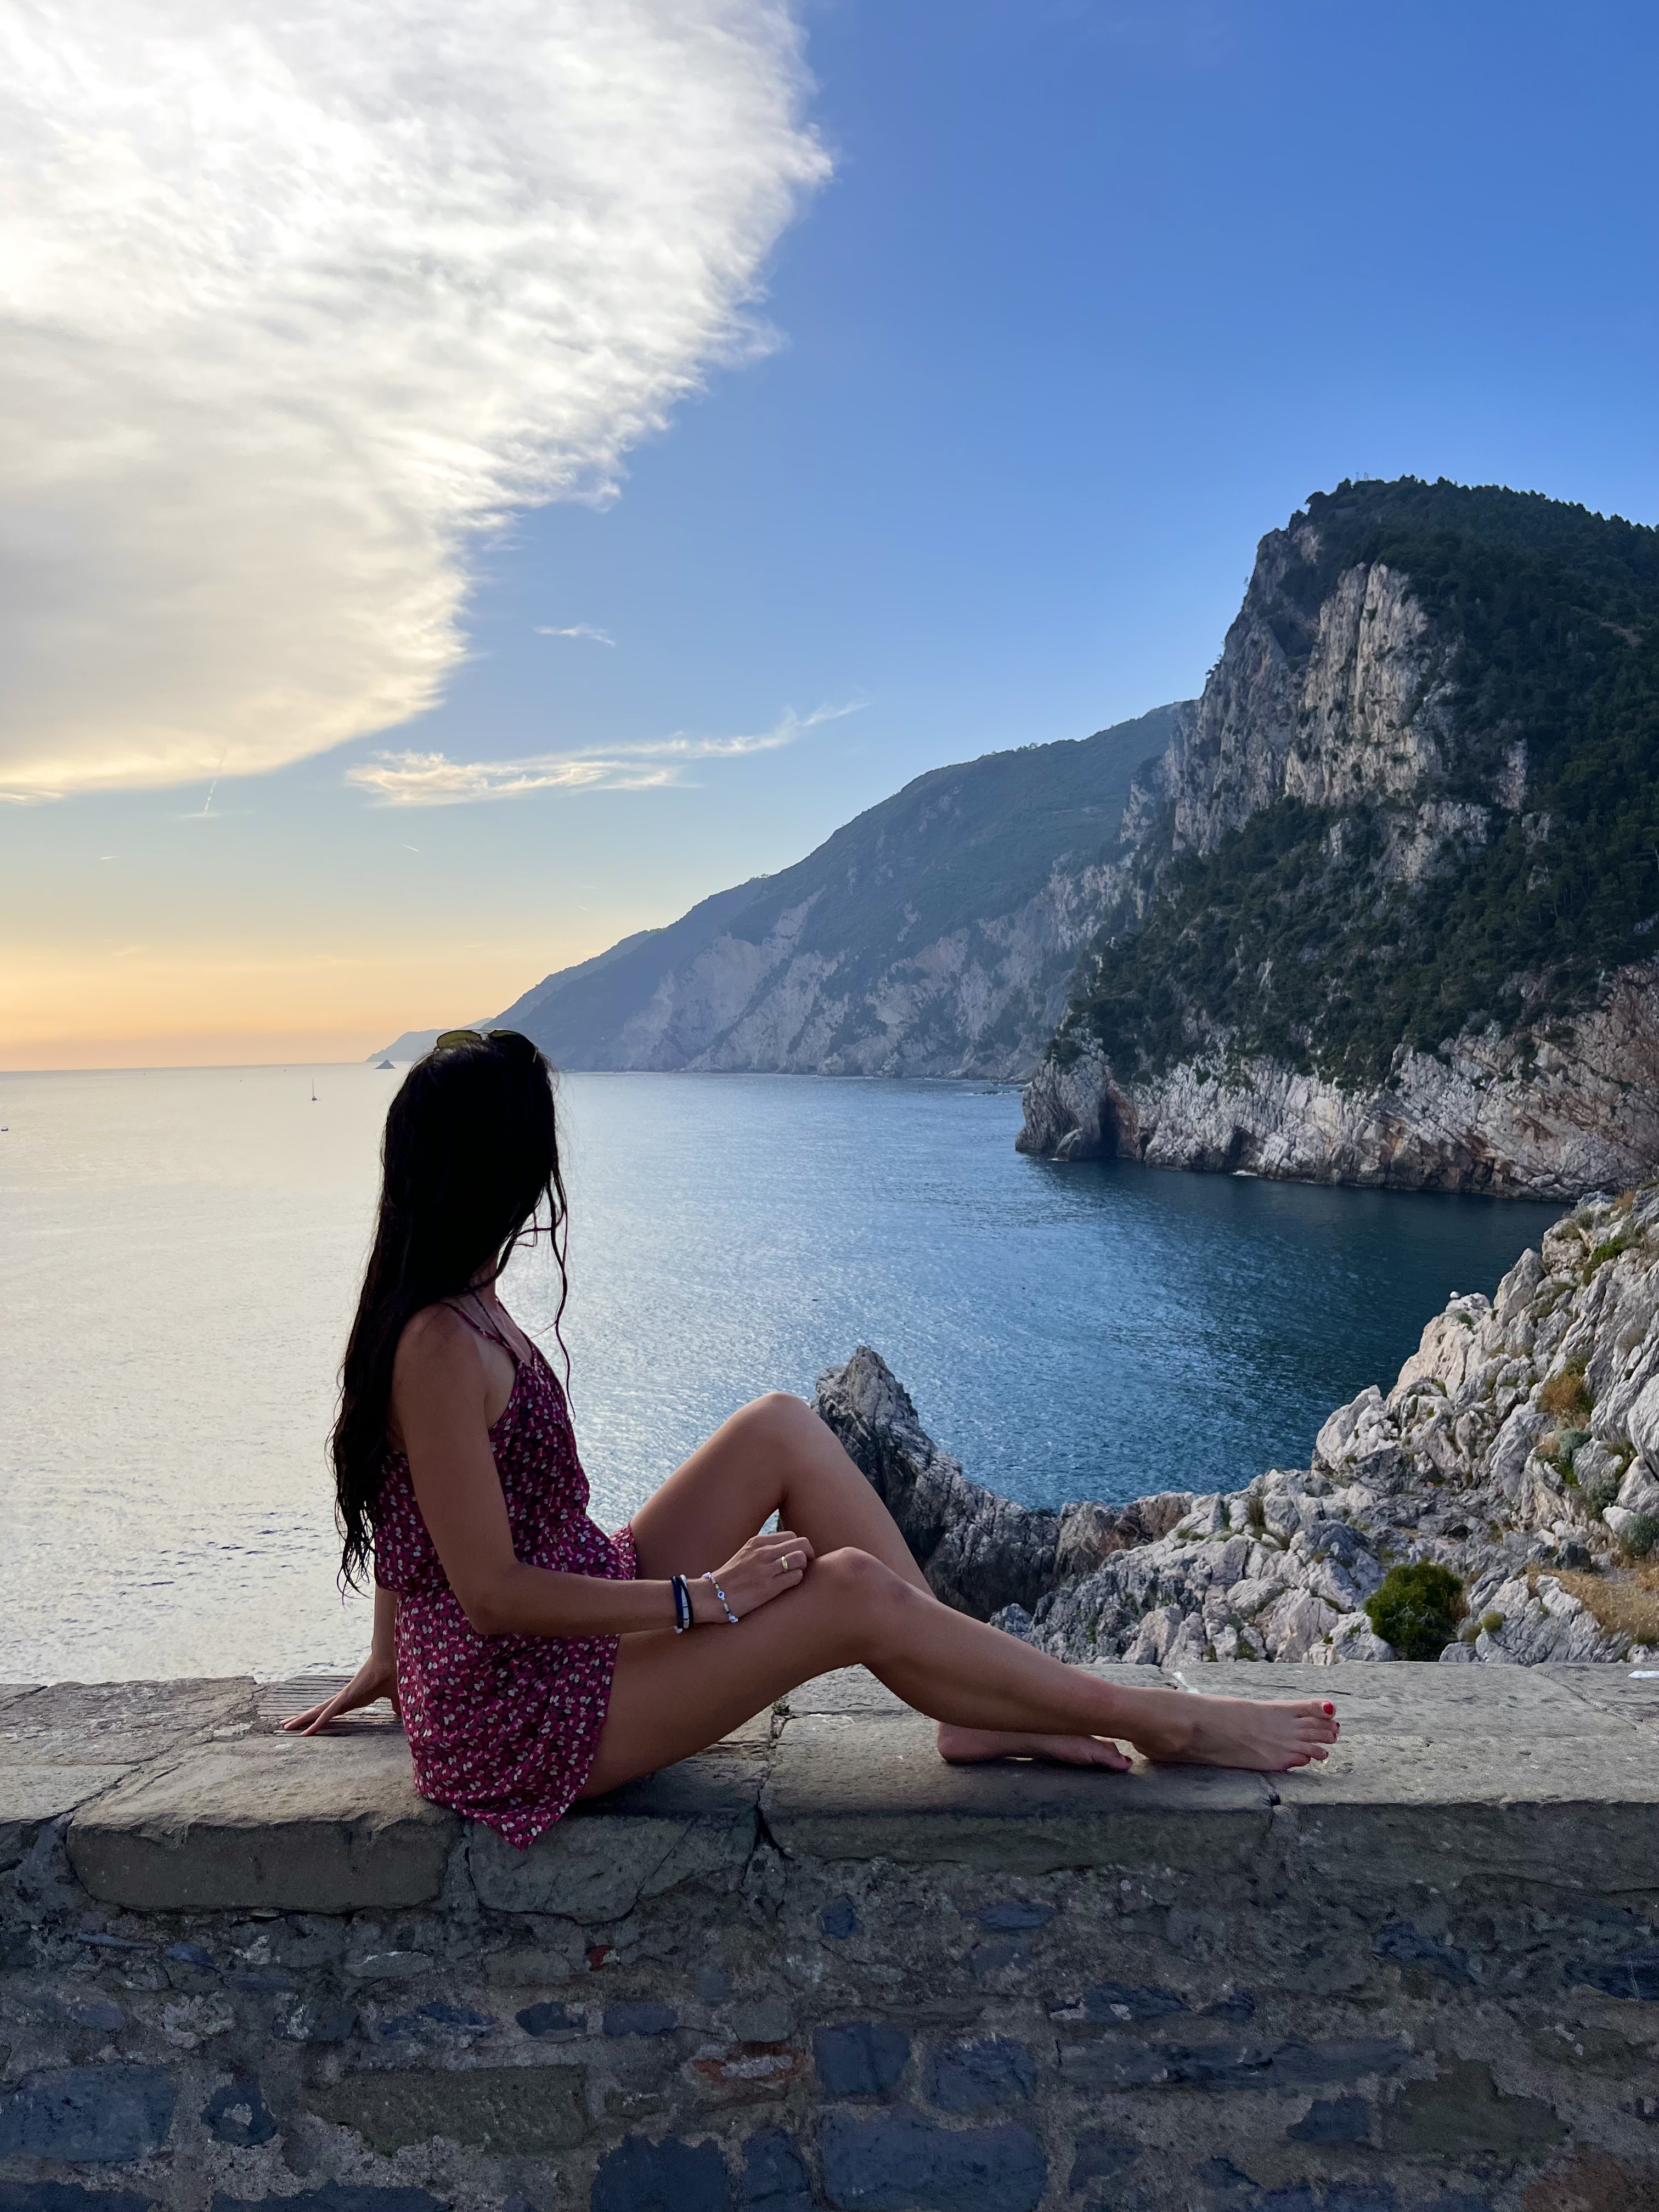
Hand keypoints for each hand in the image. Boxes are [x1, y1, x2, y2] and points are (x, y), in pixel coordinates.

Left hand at [282, 1651, 399, 1734]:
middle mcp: (343, 1699)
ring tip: (285, 1726)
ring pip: (317, 1713)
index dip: (319, 1719)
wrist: (390, 1662)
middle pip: (318, 1712)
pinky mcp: (344, 1697)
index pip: (330, 1712)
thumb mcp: (392, 1697)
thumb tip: (399, 1713)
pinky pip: (327, 1714)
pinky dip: (317, 1723)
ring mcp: (342, 1698)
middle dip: (302, 1718)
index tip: (308, 1725)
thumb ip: (394, 1706)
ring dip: (302, 1720)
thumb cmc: (390, 1676)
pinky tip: (306, 1731)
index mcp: (351, 1700)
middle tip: (286, 1725)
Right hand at [693, 1529, 816, 1623]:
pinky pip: (796, 1577)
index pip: (792, 1535)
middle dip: (808, 1554)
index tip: (797, 1557)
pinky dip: (796, 1581)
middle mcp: (763, 1552)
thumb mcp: (745, 1554)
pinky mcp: (768, 1587)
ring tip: (795, 1575)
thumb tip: (784, 1552)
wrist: (710, 1596)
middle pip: (802, 1543)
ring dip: (803, 1567)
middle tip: (805, 1565)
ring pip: (801, 1558)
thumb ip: (763, 1550)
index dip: (799, 1547)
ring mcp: (766, 1569)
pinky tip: (787, 1586)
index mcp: (757, 1542)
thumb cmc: (729, 1578)